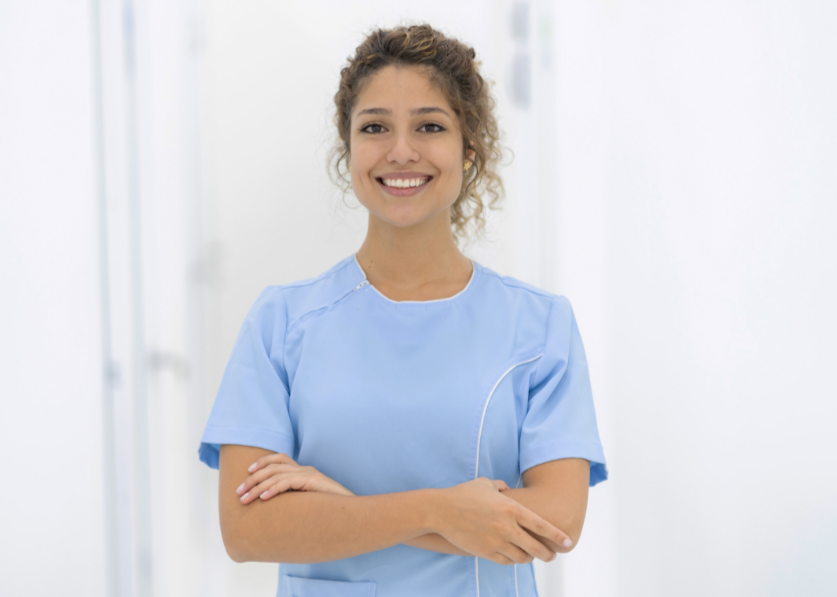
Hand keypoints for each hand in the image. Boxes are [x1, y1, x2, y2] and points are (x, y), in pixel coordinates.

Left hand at [235, 452, 354, 503]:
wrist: (352, 512)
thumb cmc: (329, 510)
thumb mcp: (307, 502)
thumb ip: (294, 499)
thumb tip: (275, 508)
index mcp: (303, 471)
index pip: (279, 458)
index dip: (262, 462)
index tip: (247, 473)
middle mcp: (305, 469)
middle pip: (273, 467)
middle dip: (252, 479)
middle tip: (239, 492)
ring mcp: (309, 474)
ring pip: (276, 475)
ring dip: (257, 487)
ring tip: (245, 499)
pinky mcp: (312, 481)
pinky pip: (288, 482)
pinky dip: (273, 490)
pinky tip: (263, 498)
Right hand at [431, 477, 569, 564]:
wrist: (440, 510)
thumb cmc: (463, 494)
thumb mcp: (486, 484)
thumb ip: (503, 487)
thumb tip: (510, 490)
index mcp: (511, 508)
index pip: (542, 526)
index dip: (557, 536)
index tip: (568, 543)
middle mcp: (507, 527)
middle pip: (536, 548)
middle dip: (548, 554)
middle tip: (552, 555)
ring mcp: (496, 541)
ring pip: (522, 558)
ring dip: (528, 557)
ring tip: (530, 554)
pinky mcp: (485, 552)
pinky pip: (506, 561)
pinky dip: (512, 559)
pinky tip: (513, 555)